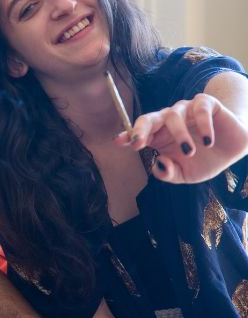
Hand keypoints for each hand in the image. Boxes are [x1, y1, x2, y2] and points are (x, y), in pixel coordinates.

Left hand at [115, 93, 247, 183]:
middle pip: (148, 118)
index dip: (128, 136)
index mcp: (158, 137)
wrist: (235, 151)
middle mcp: (168, 121)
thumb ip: (169, 173)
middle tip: (139, 143)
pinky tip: (208, 141)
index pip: (138, 134)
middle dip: (140, 129)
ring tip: (189, 152)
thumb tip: (157, 164)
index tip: (119, 142)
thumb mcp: (185, 174)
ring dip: (178, 135)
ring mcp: (186, 110)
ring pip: (173, 115)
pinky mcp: (206, 104)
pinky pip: (199, 109)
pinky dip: (202, 124)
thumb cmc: (205, 161)